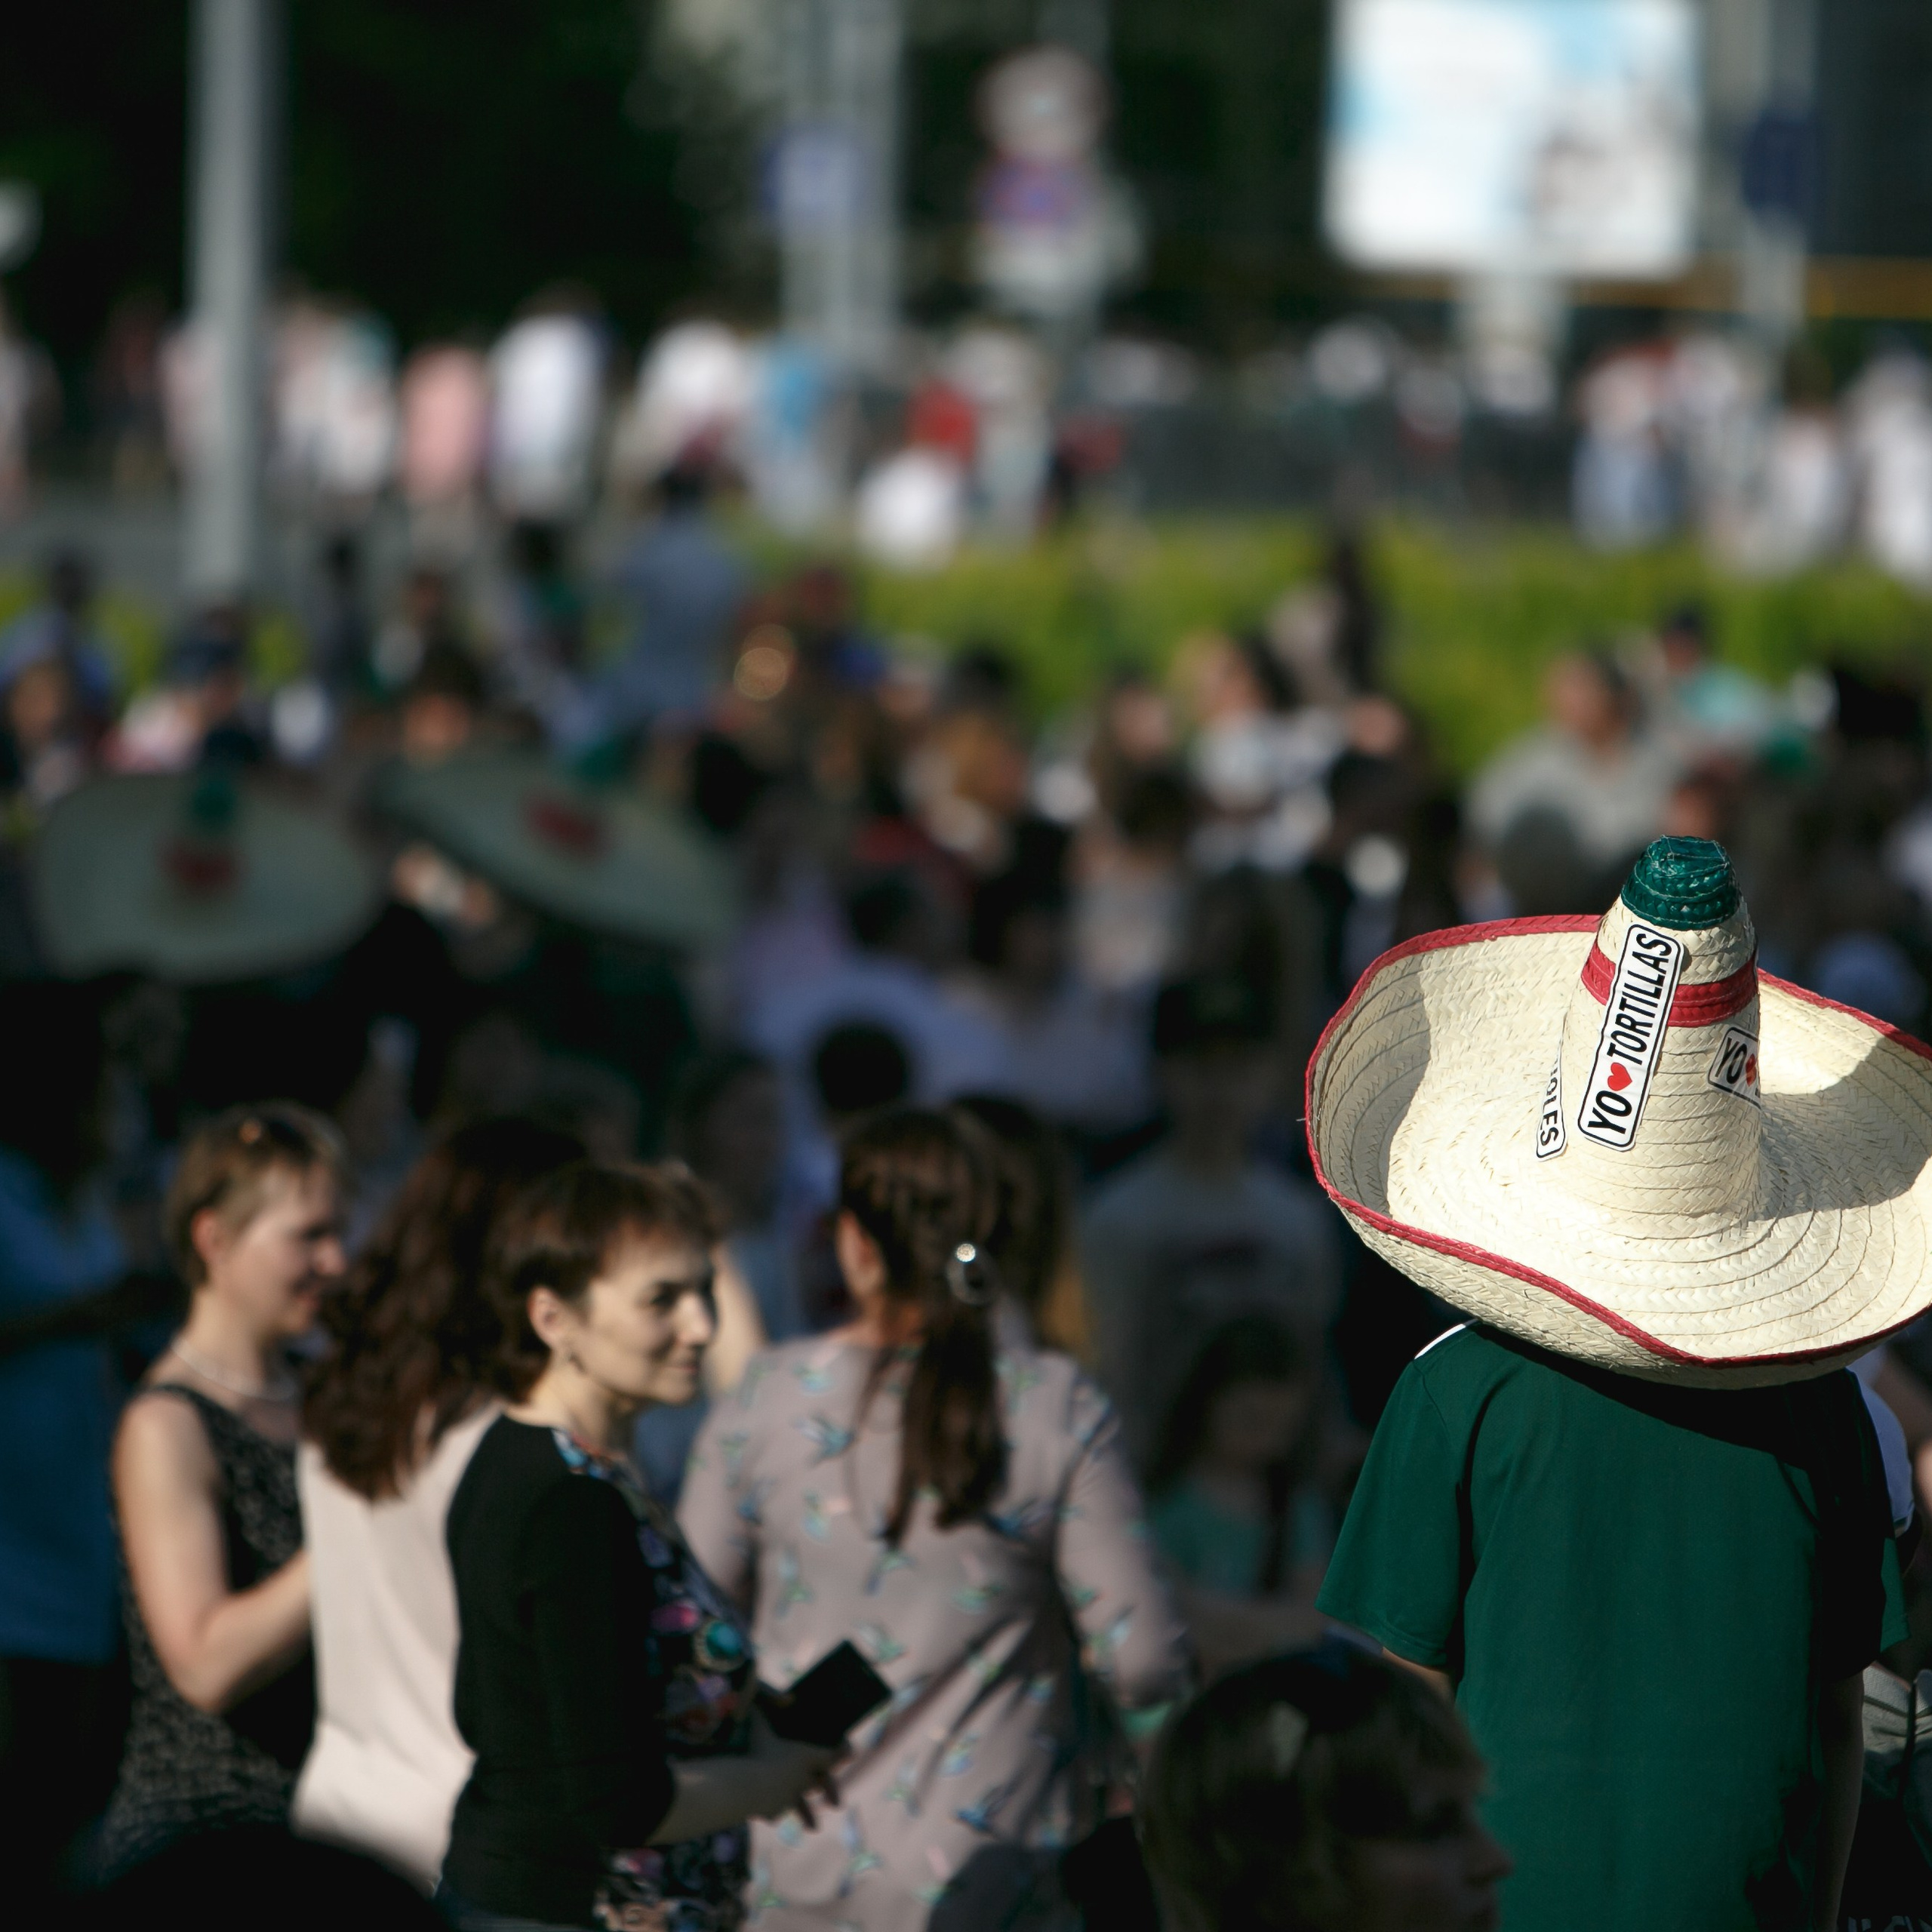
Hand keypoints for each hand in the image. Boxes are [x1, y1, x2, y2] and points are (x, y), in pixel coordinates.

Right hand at [744, 1708, 841, 1828]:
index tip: (849, 1749)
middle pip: (822, 1783)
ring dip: (807, 1814)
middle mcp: (805, 1778)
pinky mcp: (774, 1810)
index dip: (842, 1751)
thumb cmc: (756, 1748)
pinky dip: (775, 1812)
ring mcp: (790, 1797)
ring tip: (813, 1828)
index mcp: (808, 1755)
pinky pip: (776, 1811)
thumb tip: (789, 1698)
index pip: (833, 1754)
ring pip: (802, 1804)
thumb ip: (771, 1699)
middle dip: (830, 1790)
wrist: (744, 1787)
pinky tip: (772, 1817)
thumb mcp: (761, 1715)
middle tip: (837, 1804)